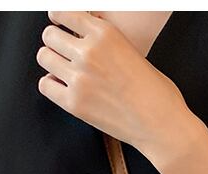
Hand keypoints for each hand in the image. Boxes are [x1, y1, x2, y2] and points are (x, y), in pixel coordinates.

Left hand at [36, 11, 191, 154]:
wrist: (163, 126)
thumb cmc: (158, 95)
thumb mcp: (134, 53)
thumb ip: (107, 45)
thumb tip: (87, 41)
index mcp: (105, 34)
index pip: (63, 13)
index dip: (58, 18)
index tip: (60, 25)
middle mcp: (88, 53)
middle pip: (49, 35)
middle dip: (56, 43)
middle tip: (66, 53)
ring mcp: (79, 79)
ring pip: (44, 57)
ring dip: (52, 63)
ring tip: (66, 72)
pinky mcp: (75, 104)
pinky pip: (45, 85)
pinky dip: (52, 85)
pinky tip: (66, 89)